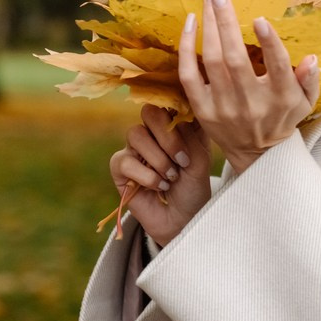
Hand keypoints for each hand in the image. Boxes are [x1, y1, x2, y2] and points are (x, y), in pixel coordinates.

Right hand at [109, 107, 211, 247]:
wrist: (183, 219)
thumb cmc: (193, 188)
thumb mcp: (200, 161)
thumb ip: (190, 136)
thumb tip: (175, 117)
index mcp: (175, 123)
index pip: (169, 101)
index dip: (177, 110)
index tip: (190, 129)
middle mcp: (153, 132)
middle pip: (148, 111)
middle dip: (168, 137)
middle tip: (182, 160)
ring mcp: (134, 148)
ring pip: (135, 134)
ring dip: (158, 159)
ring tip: (172, 177)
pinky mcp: (120, 167)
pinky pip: (125, 161)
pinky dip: (147, 176)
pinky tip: (160, 187)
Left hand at [179, 0, 320, 175]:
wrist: (258, 155)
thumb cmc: (283, 118)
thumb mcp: (306, 102)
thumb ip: (310, 80)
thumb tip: (310, 58)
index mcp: (281, 98)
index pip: (276, 67)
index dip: (269, 43)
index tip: (260, 19)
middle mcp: (251, 103)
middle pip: (234, 58)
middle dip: (225, 19)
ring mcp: (224, 107)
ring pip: (211, 61)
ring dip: (208, 26)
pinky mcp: (203, 109)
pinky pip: (189, 75)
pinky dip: (187, 49)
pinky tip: (192, 23)